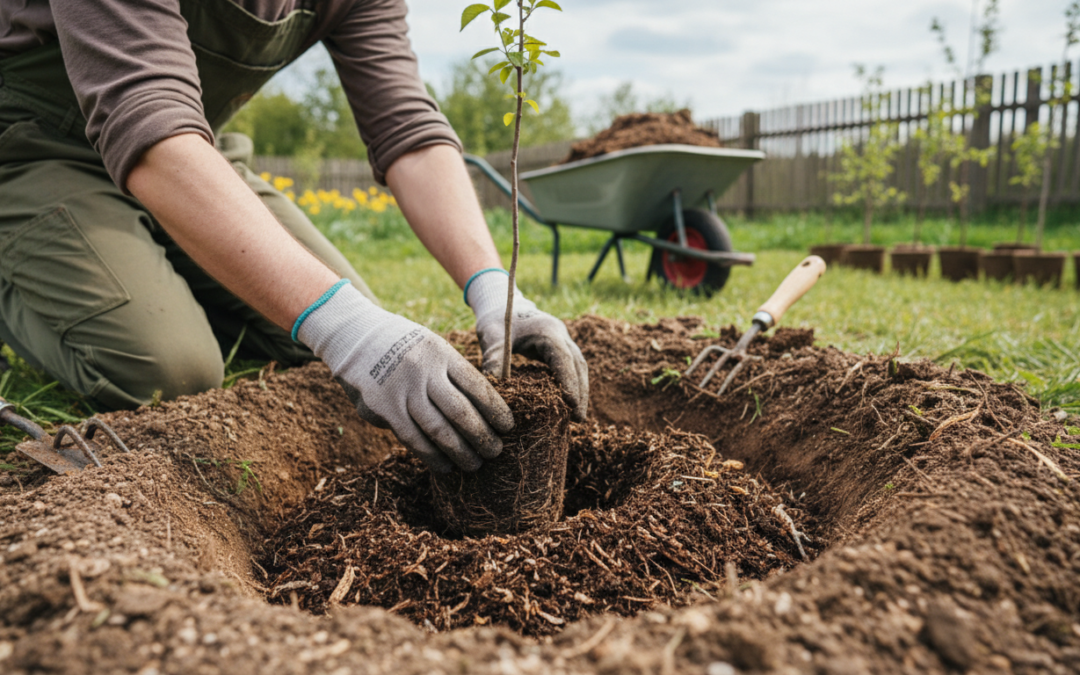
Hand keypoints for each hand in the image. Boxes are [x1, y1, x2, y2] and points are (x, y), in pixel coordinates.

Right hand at [298, 282, 513, 472]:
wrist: (355, 336)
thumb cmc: (403, 346)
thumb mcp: (431, 346)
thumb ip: (452, 373)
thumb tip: (482, 408)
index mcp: (442, 353)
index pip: (477, 386)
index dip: (496, 410)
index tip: (508, 427)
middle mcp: (424, 371)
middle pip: (461, 412)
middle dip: (482, 436)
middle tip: (496, 452)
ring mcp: (402, 390)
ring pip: (438, 429)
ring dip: (460, 452)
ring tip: (475, 465)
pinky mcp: (383, 408)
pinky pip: (413, 438)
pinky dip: (431, 456)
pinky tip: (445, 466)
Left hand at [467, 270, 588, 420]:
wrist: (501, 303)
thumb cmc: (496, 320)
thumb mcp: (491, 338)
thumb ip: (493, 360)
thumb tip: (496, 391)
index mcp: (547, 331)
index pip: (565, 359)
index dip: (570, 383)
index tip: (573, 406)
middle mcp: (560, 334)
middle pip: (578, 365)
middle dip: (580, 392)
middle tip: (578, 420)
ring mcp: (563, 339)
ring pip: (579, 366)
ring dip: (580, 390)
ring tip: (577, 417)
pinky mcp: (559, 346)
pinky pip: (571, 366)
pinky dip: (573, 384)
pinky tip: (569, 403)